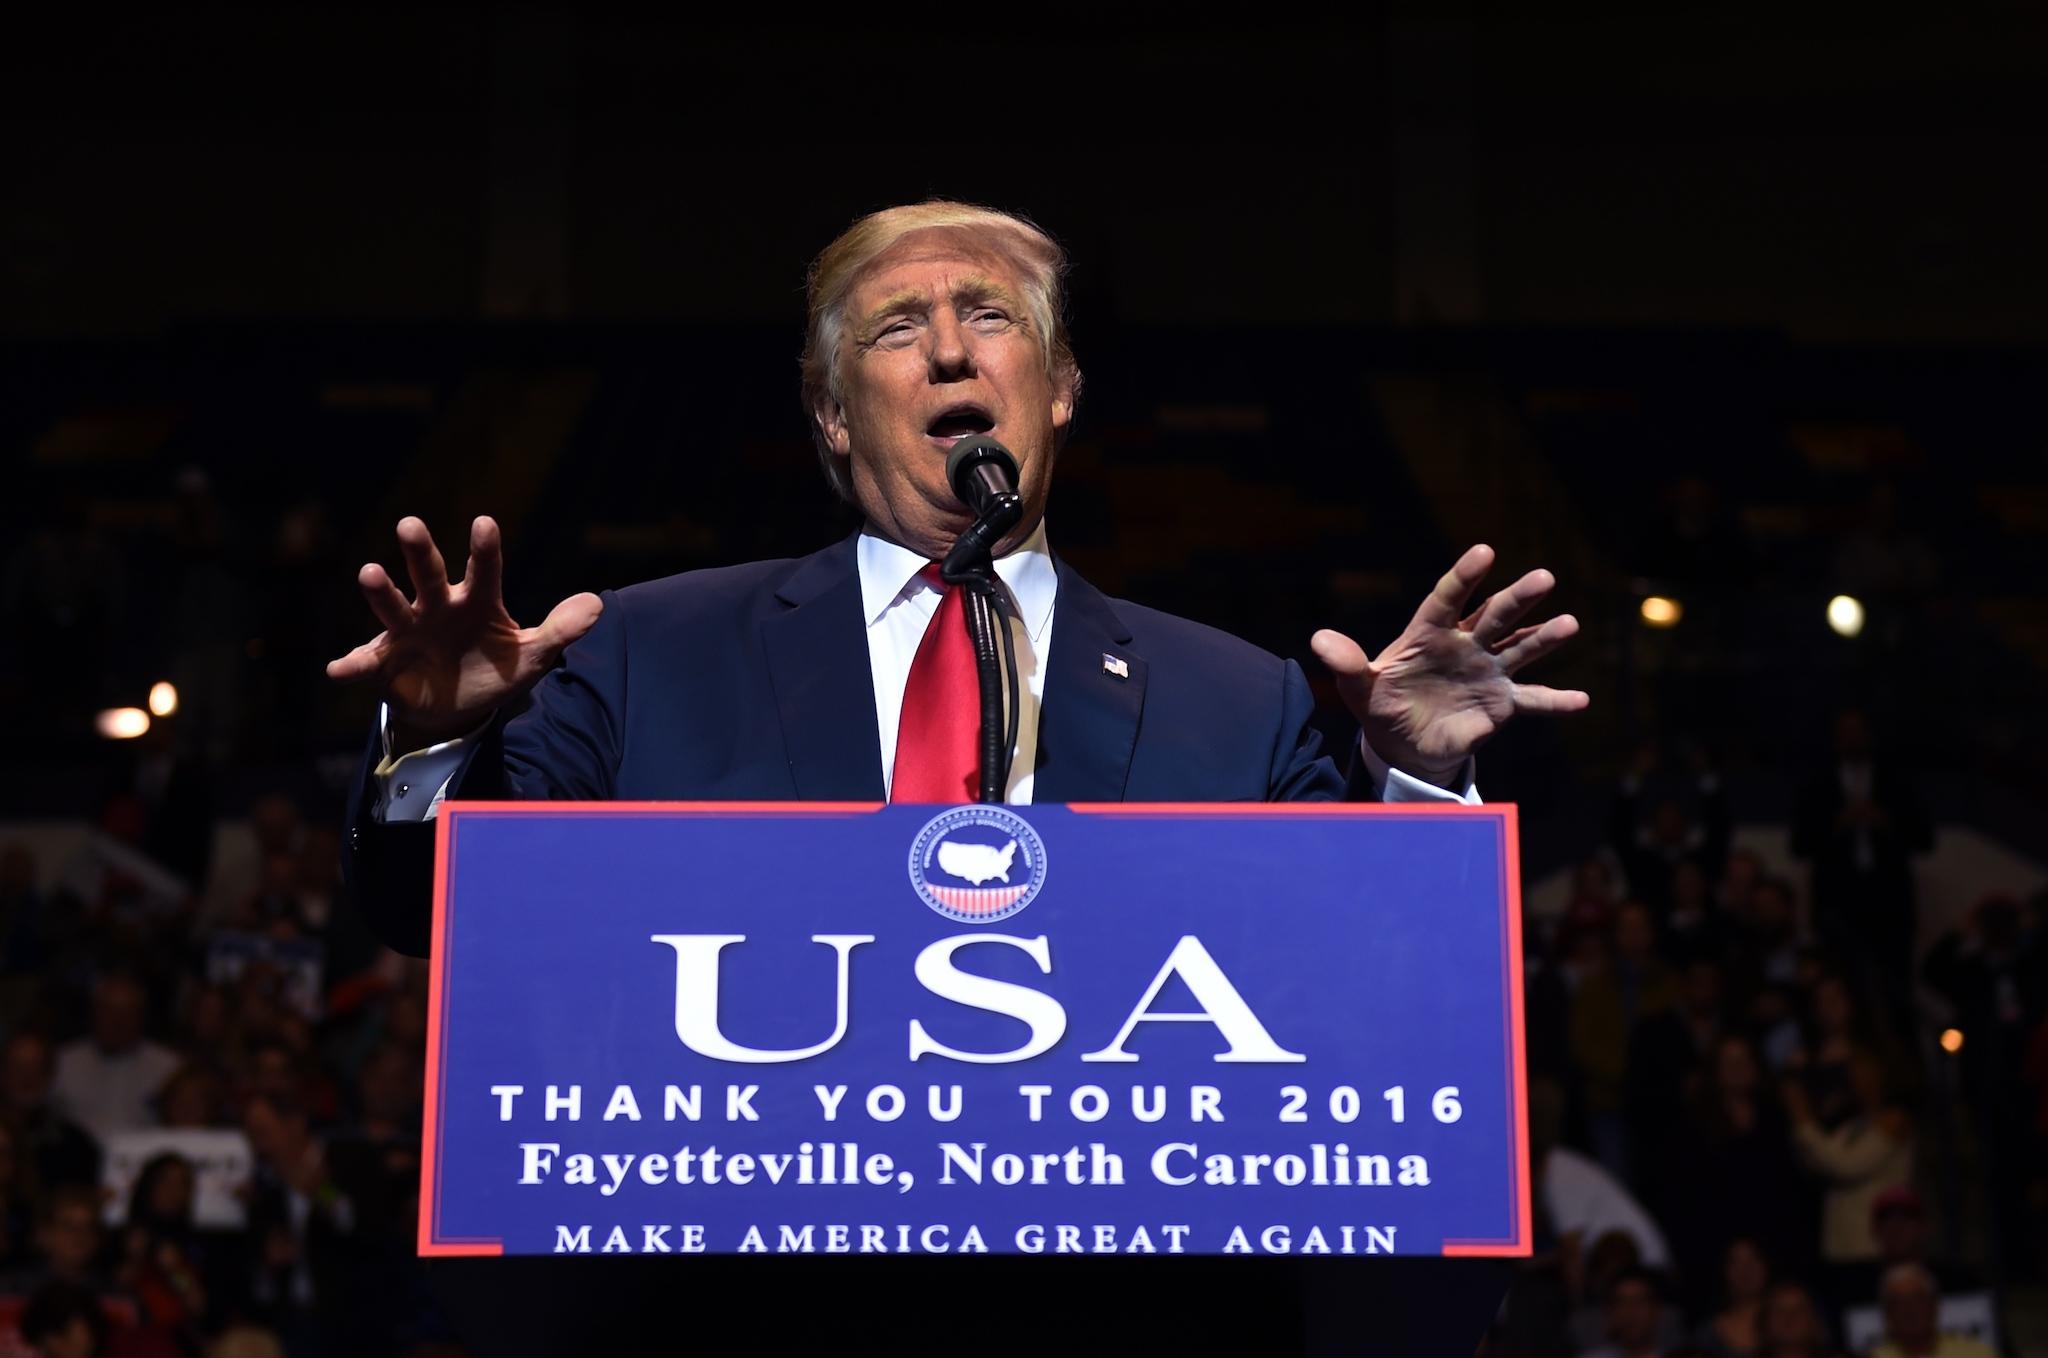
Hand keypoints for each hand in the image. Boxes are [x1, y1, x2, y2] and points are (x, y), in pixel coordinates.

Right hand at [325, 516, 602, 750]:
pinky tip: (337, 668)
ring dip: (381, 593)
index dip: (485, 551)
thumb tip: (597, 605)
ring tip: (369, 573)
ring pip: (393, 607)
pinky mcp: (385, 662)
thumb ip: (560, 631)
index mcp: (476, 602)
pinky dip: (351, 664)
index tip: (485, 524)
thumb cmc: (496, 670)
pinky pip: (365, 662)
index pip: (484, 572)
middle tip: (411, 524)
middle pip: (428, 575)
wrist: (458, 709)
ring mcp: (408, 632)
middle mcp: (438, 607)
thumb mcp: (532, 656)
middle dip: (420, 552)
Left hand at [1311, 544, 1588, 782]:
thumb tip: (1316, 640)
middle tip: (1544, 578)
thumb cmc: (1381, 705)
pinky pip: (1533, 700)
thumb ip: (1346, 663)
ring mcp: (1488, 671)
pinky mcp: (1502, 704)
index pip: (1447, 598)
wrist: (1404, 744)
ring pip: (1520, 648)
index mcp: (1430, 633)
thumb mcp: (1358, 687)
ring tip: (1569, 624)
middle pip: (1494, 616)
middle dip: (1518, 598)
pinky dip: (1556, 701)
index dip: (1464, 576)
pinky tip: (1582, 700)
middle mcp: (1466, 644)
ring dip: (1545, 637)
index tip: (1484, 552)